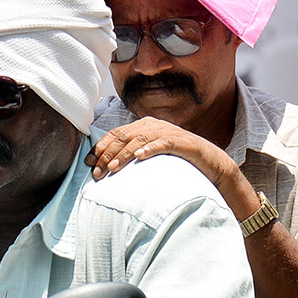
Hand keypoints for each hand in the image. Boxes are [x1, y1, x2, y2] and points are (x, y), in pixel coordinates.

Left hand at [87, 117, 232, 183]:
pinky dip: (150, 149)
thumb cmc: (177, 161)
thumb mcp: (151, 155)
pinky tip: (139, 157)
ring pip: (140, 140)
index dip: (100, 147)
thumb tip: (105, 167)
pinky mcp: (182, 142)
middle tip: (96, 172)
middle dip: (107, 154)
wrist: (210, 162)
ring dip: (123, 154)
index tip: (88, 163)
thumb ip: (132, 155)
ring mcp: (168, 132)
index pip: (116, 134)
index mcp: (144, 126)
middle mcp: (154, 126)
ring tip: (112, 168)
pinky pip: (164, 143)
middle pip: (124, 137)